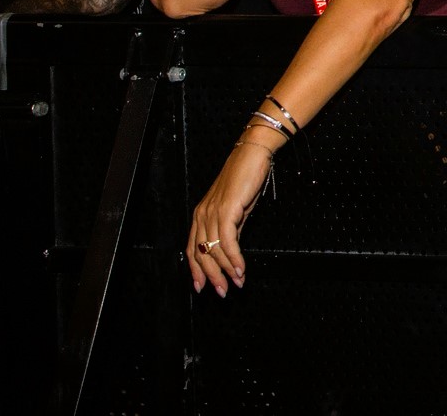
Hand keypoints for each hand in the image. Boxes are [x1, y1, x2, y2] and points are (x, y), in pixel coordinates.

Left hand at [188, 136, 273, 296]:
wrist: (254, 154)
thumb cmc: (247, 177)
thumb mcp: (238, 208)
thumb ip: (232, 228)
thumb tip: (232, 248)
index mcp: (201, 215)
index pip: (193, 249)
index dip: (197, 270)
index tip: (203, 287)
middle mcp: (202, 215)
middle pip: (201, 254)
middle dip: (211, 276)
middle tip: (222, 292)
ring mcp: (212, 212)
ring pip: (214, 250)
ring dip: (226, 270)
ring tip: (237, 283)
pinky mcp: (226, 210)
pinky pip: (227, 241)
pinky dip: (234, 258)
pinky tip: (241, 268)